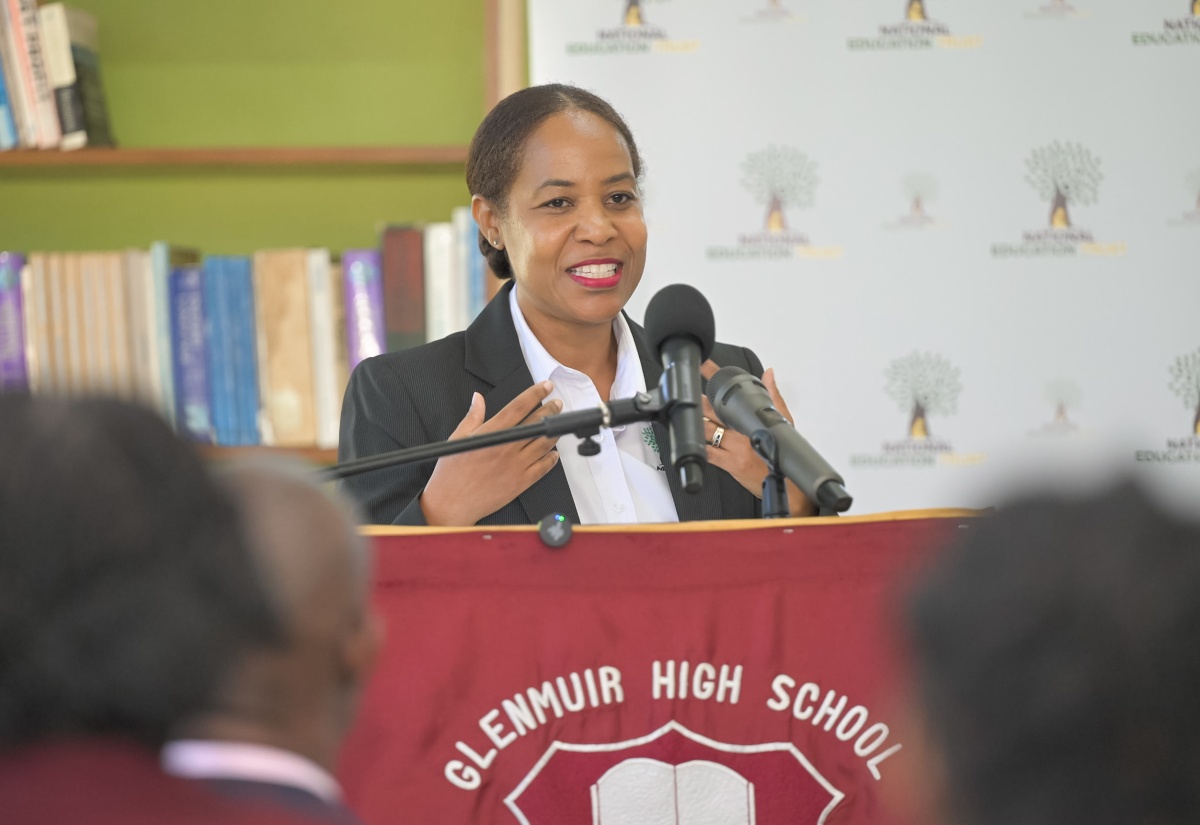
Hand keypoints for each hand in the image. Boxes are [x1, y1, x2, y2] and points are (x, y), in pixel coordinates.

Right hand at [419, 381, 562, 524]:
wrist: (451, 504)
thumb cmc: (451, 473)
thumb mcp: (458, 439)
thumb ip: (473, 417)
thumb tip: (478, 399)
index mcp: (491, 434)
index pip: (518, 407)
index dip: (535, 394)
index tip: (546, 386)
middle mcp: (506, 448)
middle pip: (536, 423)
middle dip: (550, 410)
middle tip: (557, 404)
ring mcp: (516, 466)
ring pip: (543, 444)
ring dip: (553, 432)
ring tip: (557, 425)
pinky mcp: (520, 483)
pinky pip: (543, 468)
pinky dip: (551, 459)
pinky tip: (553, 453)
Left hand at [700, 362, 815, 516]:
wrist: (787, 485)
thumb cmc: (781, 455)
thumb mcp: (783, 422)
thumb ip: (773, 396)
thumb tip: (768, 374)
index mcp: (753, 418)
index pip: (734, 391)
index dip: (716, 375)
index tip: (704, 365)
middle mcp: (743, 431)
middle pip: (714, 408)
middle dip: (699, 400)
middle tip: (688, 391)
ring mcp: (735, 447)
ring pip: (708, 429)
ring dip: (695, 421)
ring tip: (685, 413)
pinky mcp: (730, 464)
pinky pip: (708, 452)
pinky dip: (698, 445)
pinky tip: (691, 440)